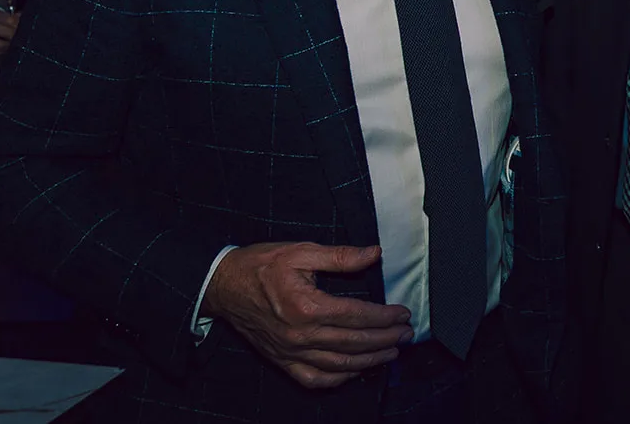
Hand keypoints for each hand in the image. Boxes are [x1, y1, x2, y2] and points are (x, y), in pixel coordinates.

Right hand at [0, 10, 18, 58]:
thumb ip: (9, 18)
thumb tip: (22, 18)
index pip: (12, 21)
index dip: (20, 26)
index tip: (25, 29)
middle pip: (9, 34)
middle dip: (17, 38)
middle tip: (22, 40)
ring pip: (3, 46)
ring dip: (10, 47)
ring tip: (14, 46)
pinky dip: (1, 53)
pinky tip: (4, 51)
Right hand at [202, 242, 411, 389]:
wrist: (223, 285)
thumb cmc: (260, 266)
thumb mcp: (301, 251)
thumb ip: (340, 256)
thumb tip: (374, 254)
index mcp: (307, 306)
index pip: (358, 316)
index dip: (385, 316)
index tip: (403, 313)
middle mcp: (300, 334)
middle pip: (354, 343)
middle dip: (386, 339)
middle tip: (406, 334)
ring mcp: (290, 352)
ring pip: (339, 365)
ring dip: (370, 360)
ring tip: (391, 352)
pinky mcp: (281, 360)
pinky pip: (314, 379)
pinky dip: (339, 378)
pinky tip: (355, 370)